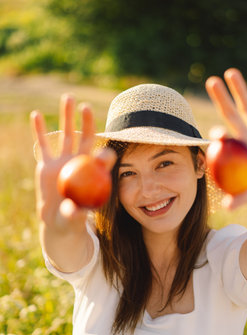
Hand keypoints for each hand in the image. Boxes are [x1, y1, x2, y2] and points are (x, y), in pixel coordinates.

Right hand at [31, 95, 114, 230]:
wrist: (57, 221)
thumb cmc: (72, 221)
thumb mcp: (74, 218)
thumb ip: (75, 212)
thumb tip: (77, 209)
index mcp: (92, 174)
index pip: (101, 159)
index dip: (103, 154)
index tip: (105, 154)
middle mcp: (79, 163)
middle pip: (85, 138)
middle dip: (86, 122)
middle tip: (86, 106)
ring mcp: (63, 161)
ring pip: (66, 135)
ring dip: (67, 117)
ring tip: (68, 98)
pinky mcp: (47, 164)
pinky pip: (43, 145)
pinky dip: (40, 130)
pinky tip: (38, 115)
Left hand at [205, 68, 246, 209]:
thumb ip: (241, 198)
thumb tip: (227, 207)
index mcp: (237, 153)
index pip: (225, 139)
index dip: (220, 133)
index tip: (217, 130)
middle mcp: (246, 139)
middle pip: (231, 114)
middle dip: (221, 98)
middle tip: (211, 81)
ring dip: (241, 90)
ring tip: (231, 72)